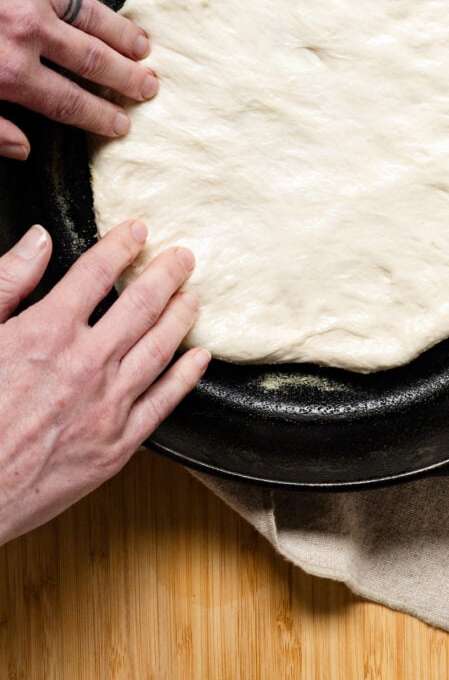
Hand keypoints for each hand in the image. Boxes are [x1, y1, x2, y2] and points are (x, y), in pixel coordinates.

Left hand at [0, 0, 156, 159]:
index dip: (101, 118)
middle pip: (93, 62)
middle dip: (126, 79)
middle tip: (147, 87)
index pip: (70, 103)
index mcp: (8, 71)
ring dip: (123, 34)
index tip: (120, 124)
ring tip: (144, 47)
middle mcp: (29, 29)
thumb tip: (23, 148)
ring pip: (93, 15)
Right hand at [0, 220, 209, 544]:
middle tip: (184, 257)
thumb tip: (37, 240)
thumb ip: (7, 282)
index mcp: (47, 332)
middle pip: (142, 304)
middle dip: (167, 274)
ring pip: (160, 348)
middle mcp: (86, 364)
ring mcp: (107, 406)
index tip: (138, 232)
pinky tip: (199, 358)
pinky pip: (164, 402)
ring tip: (193, 297)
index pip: (97, 273)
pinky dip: (187, 375)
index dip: (121, 246)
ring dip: (181, 316)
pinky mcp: (117, 446)